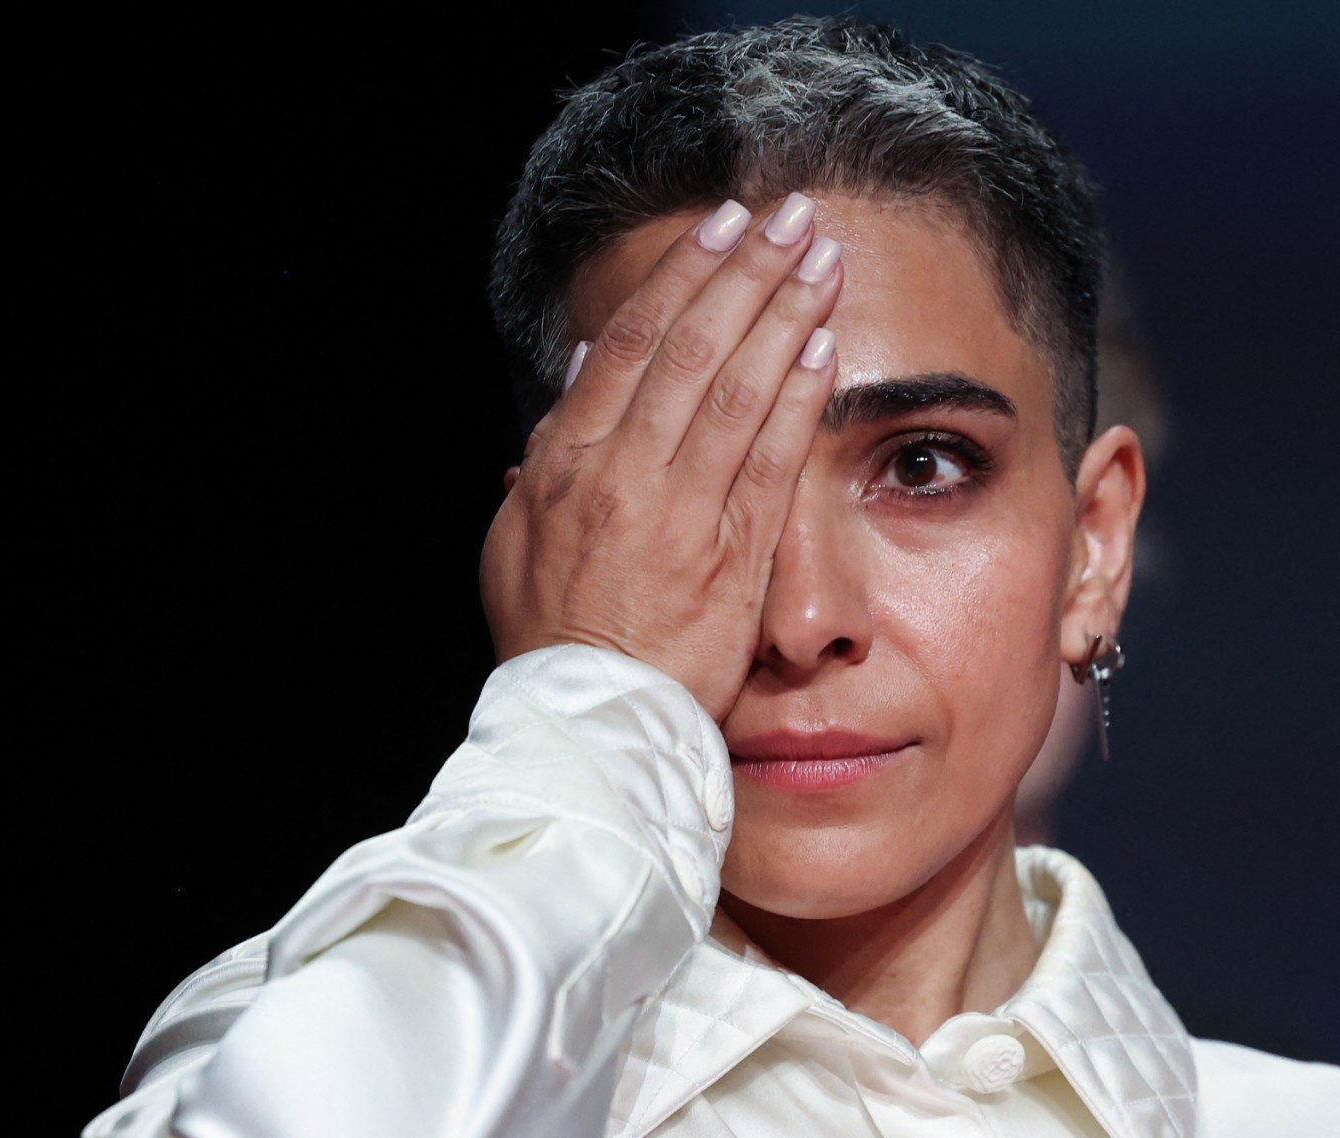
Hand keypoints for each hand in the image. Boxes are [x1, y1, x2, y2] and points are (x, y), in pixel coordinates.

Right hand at [480, 193, 843, 720]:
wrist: (590, 724)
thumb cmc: (550, 634)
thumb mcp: (514, 540)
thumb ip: (546, 453)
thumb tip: (583, 368)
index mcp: (564, 465)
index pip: (628, 344)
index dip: (681, 276)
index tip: (721, 226)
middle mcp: (623, 476)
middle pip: (693, 347)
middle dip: (748, 269)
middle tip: (791, 212)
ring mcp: (682, 512)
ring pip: (739, 388)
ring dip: (785, 312)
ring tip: (823, 256)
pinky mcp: (734, 555)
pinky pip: (773, 458)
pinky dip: (799, 395)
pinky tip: (825, 344)